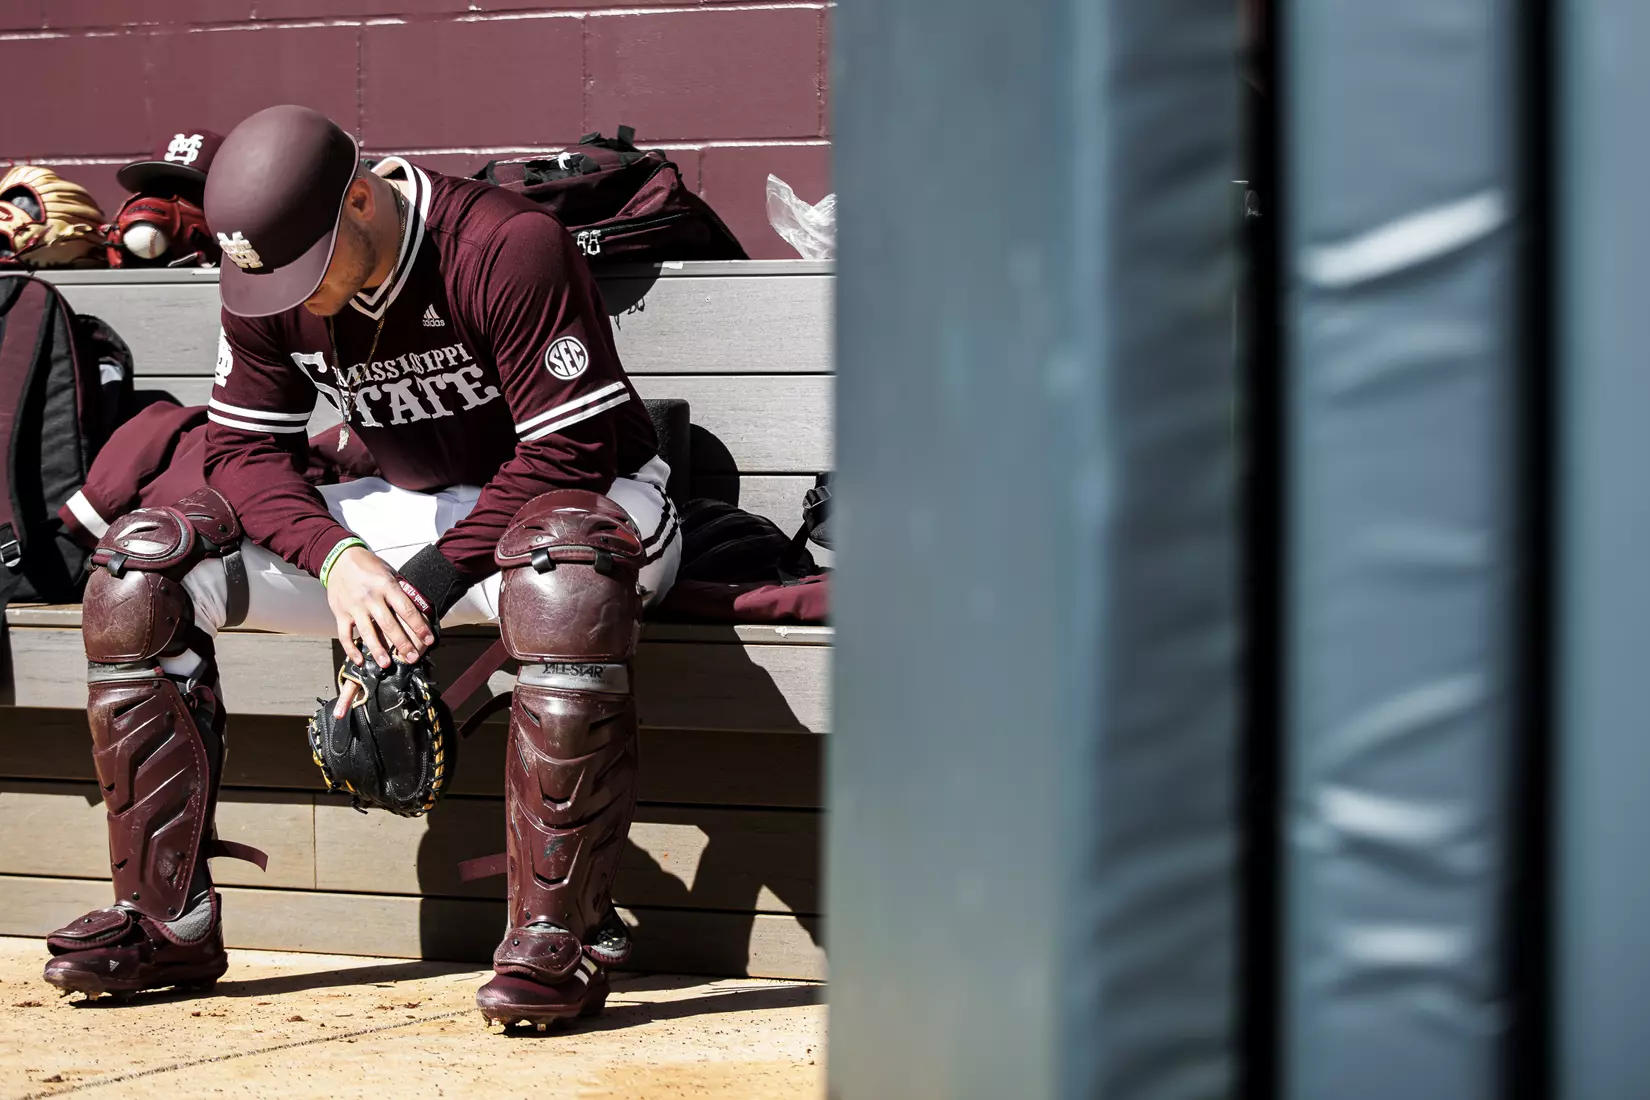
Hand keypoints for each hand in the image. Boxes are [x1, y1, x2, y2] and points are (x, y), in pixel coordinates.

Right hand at [325, 546, 434, 716]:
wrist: (339, 558)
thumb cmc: (369, 566)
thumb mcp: (388, 572)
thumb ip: (399, 591)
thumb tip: (418, 610)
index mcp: (386, 585)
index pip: (407, 610)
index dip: (419, 627)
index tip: (429, 640)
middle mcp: (370, 597)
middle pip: (389, 625)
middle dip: (402, 644)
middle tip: (413, 658)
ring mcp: (354, 606)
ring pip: (367, 633)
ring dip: (378, 651)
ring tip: (387, 664)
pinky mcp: (340, 613)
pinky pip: (345, 635)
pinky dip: (351, 650)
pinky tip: (360, 661)